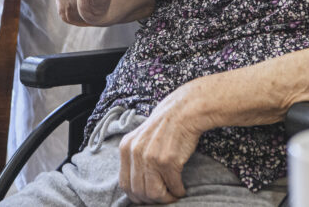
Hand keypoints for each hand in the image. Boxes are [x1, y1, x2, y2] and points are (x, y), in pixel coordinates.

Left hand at [119, 87, 202, 203]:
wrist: (184, 111)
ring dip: (165, 198)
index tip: (147, 197)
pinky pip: (172, 187)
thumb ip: (134, 157)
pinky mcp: (168, 161)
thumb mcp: (140, 138)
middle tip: (163, 196)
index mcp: (125, 148)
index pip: (125, 184)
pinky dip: (178, 191)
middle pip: (138, 191)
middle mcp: (135, 153)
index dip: (136, 195)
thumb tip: (136, 186)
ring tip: (172, 194)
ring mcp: (151, 157)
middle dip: (152, 199)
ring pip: (154, 193)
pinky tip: (181, 188)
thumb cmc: (165, 126)